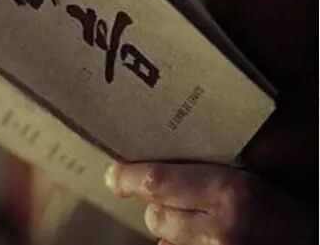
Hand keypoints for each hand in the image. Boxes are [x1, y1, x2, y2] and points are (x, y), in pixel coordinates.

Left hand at [104, 162, 313, 244]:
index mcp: (232, 194)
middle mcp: (222, 230)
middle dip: (159, 208)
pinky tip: (206, 241)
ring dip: (174, 233)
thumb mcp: (255, 184)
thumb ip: (212, 179)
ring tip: (205, 225)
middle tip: (179, 201)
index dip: (129, 178)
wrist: (316, 237)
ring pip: (166, 241)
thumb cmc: (292, 211)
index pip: (158, 182)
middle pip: (156, 216)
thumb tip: (159, 186)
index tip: (115, 176)